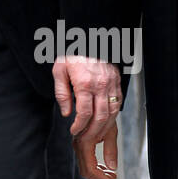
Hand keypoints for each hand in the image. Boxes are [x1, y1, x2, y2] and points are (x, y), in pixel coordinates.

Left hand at [52, 54, 121, 178]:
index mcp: (84, 83)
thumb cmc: (73, 54)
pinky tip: (106, 122)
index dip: (79, 126)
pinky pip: (118, 105)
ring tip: (96, 136)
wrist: (89, 38)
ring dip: (104, 127)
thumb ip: (62, 93)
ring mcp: (111, 85)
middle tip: (86, 140)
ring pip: (112, 113)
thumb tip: (66, 112)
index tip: (74, 131)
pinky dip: (112, 116)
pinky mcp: (117, 84)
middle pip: (100, 117)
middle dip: (92, 132)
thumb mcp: (59, 70)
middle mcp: (101, 85)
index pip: (84, 112)